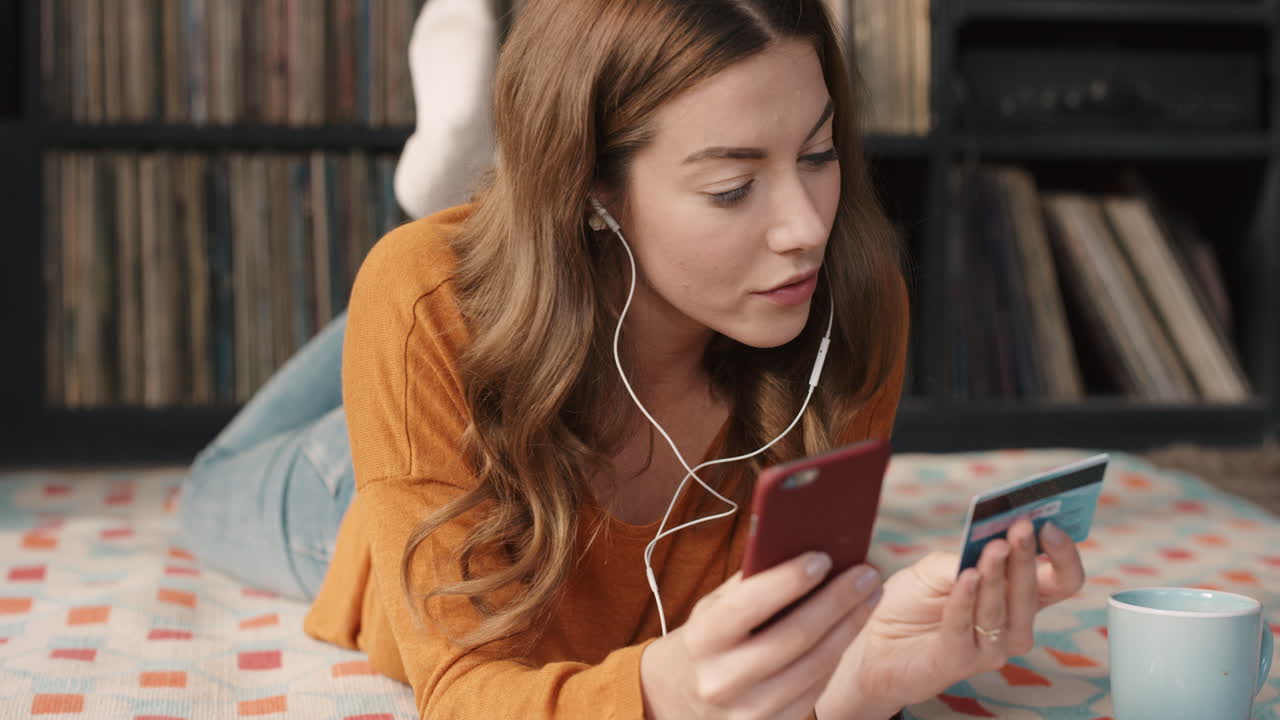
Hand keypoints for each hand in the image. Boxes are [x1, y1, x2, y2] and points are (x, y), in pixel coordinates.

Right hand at [641, 552, 882, 719]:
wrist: (683, 697)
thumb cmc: (708, 639)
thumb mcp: (713, 608)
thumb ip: (750, 583)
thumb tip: (800, 549)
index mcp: (701, 640)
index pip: (747, 605)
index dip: (788, 581)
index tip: (823, 558)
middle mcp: (721, 680)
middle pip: (793, 637)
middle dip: (836, 601)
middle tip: (866, 574)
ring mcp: (748, 712)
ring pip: (814, 666)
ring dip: (848, 627)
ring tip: (869, 596)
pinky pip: (816, 690)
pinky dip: (837, 655)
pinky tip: (849, 628)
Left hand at [816, 518, 1085, 717]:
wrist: (873, 640)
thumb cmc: (911, 602)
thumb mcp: (938, 567)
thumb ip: (966, 555)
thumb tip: (994, 537)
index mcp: (1016, 598)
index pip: (1060, 580)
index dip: (1063, 555)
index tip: (1050, 525)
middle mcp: (1012, 625)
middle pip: (1037, 592)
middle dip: (1028, 557)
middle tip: (1022, 528)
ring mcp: (989, 648)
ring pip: (1003, 610)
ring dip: (999, 576)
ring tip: (993, 548)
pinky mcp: (959, 661)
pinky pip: (966, 628)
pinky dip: (966, 599)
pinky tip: (966, 577)